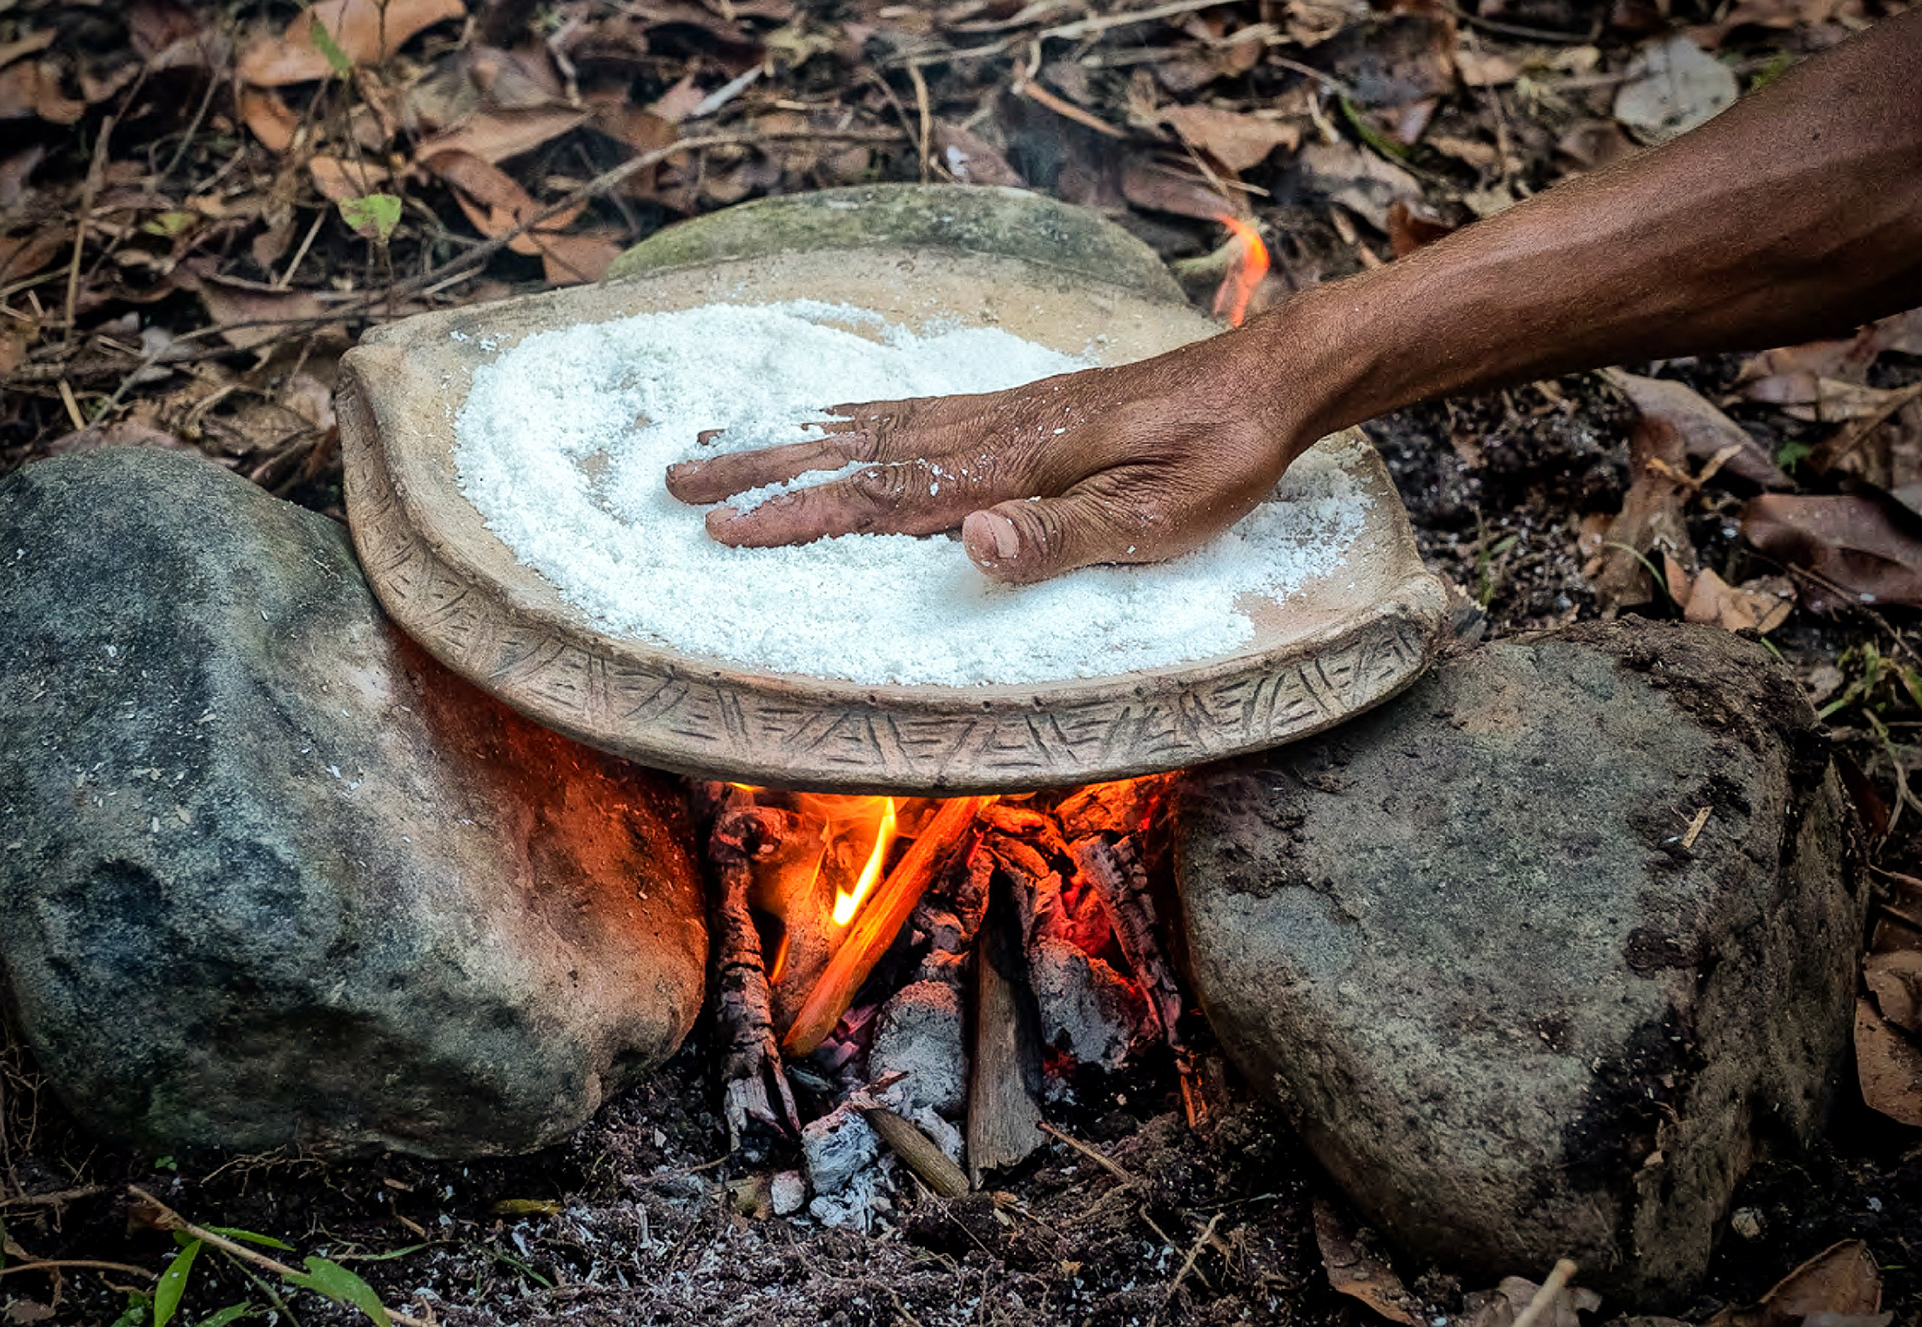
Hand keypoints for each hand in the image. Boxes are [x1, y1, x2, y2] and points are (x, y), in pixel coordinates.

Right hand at [663, 331, 1308, 583]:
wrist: (1263, 384)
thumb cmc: (1217, 461)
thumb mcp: (1157, 519)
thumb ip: (1061, 535)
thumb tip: (969, 543)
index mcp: (1015, 460)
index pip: (886, 492)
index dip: (801, 511)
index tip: (726, 530)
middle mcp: (993, 426)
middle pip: (857, 447)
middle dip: (765, 467)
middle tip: (680, 481)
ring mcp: (1003, 411)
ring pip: (876, 422)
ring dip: (795, 437)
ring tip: (723, 444)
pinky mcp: (1022, 408)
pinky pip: (915, 409)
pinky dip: (856, 415)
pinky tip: (836, 420)